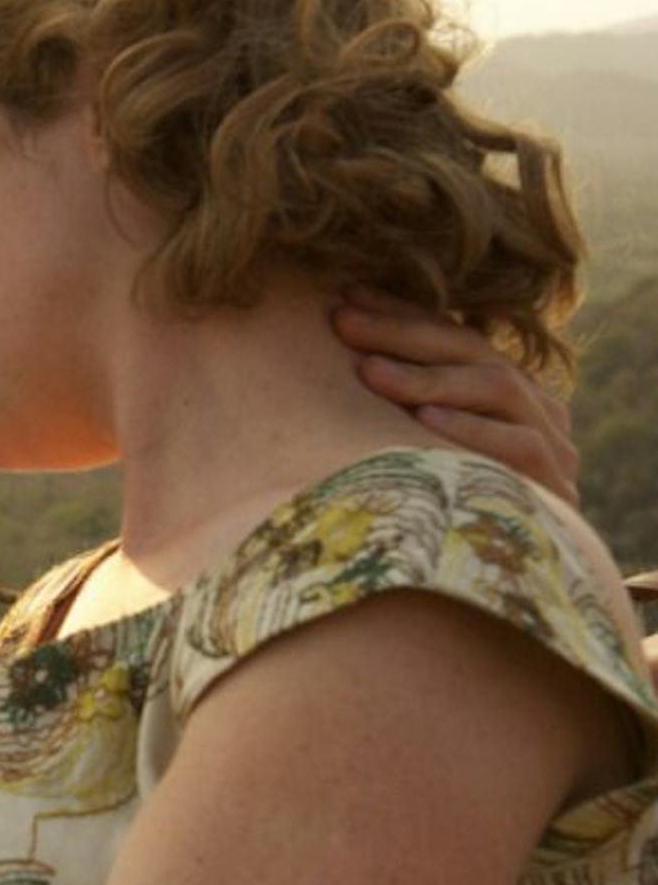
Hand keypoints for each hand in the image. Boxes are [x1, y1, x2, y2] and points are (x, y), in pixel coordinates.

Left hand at [333, 284, 578, 504]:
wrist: (507, 585)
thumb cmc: (437, 510)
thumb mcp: (419, 448)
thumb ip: (399, 407)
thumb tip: (330, 363)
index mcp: (506, 392)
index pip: (454, 336)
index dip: (400, 313)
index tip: (343, 298)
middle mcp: (535, 408)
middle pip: (471, 351)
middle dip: (402, 332)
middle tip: (343, 322)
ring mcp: (552, 444)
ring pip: (495, 388)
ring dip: (426, 377)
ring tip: (369, 372)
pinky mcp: (554, 485)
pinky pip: (516, 447)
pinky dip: (468, 430)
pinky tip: (423, 421)